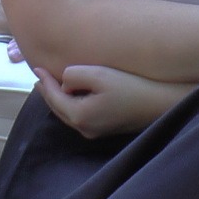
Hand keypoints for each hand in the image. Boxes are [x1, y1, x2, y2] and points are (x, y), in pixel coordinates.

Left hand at [35, 64, 188, 138]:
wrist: (162, 104)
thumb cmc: (132, 87)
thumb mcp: (99, 74)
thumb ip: (73, 75)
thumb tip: (64, 82)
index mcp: (80, 116)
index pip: (54, 98)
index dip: (44, 81)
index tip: (36, 67)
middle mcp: (86, 128)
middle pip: (59, 110)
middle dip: (48, 93)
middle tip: (39, 77)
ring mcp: (97, 131)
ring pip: (69, 114)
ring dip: (60, 99)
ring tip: (53, 84)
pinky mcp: (107, 128)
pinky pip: (82, 116)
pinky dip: (73, 104)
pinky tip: (75, 93)